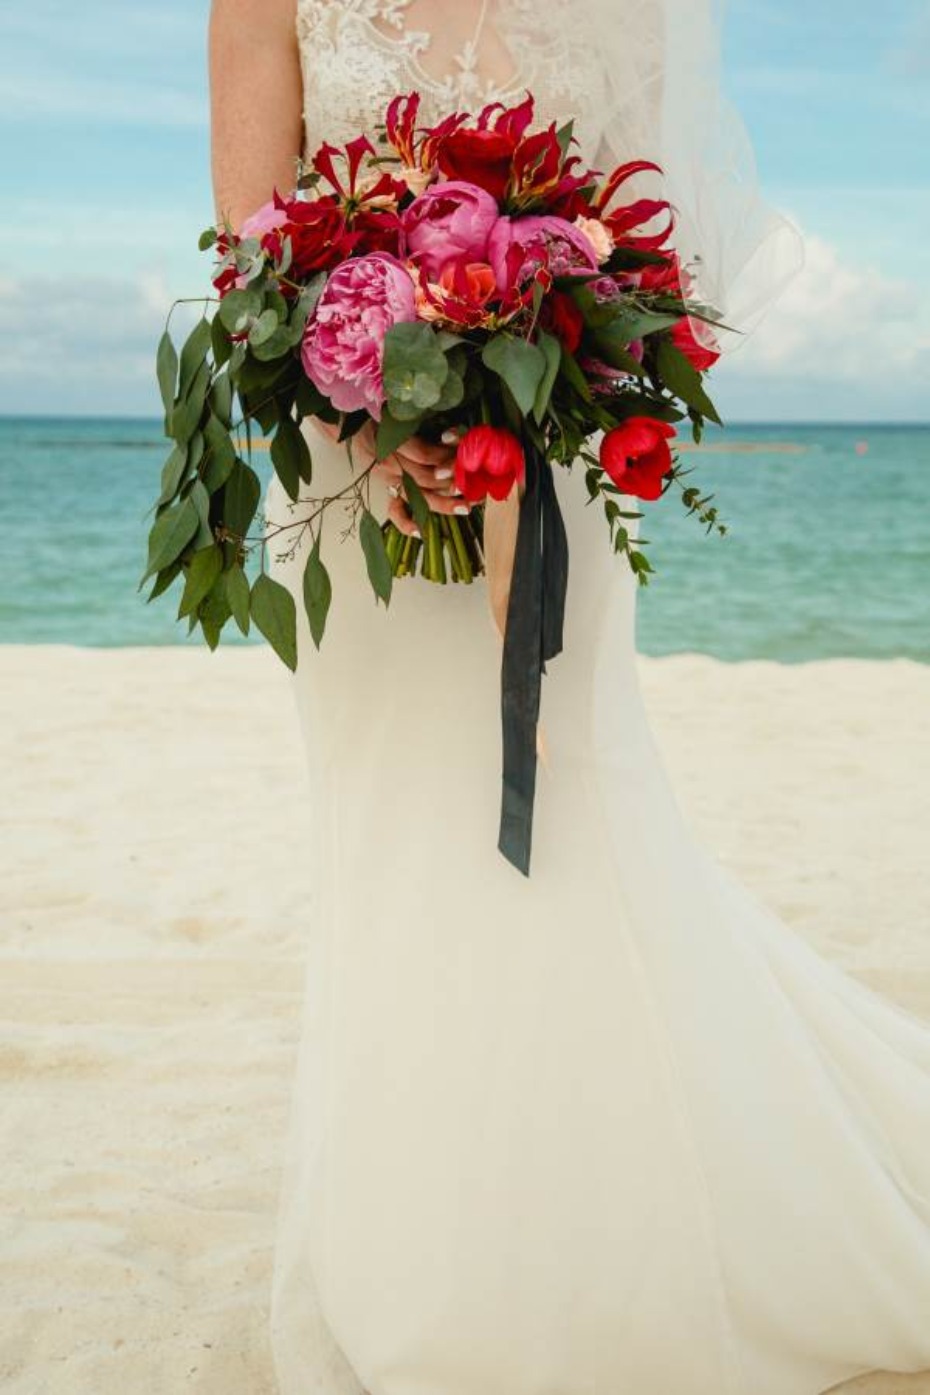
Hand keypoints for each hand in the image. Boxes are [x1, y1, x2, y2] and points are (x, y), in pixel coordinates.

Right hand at [310, 416, 469, 537]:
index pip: (423, 454)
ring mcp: (387, 478)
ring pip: (416, 497)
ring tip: (465, 507)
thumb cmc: (377, 411)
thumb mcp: (396, 408)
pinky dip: (405, 523)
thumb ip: (418, 418)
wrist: (346, 422)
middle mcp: (389, 463)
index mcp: (391, 440)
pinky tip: (419, 533)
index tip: (465, 457)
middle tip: (475, 484)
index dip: (445, 458)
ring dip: (443, 504)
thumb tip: (449, 430)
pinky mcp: (386, 487)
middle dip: (452, 482)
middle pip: (424, 478)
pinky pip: (393, 510)